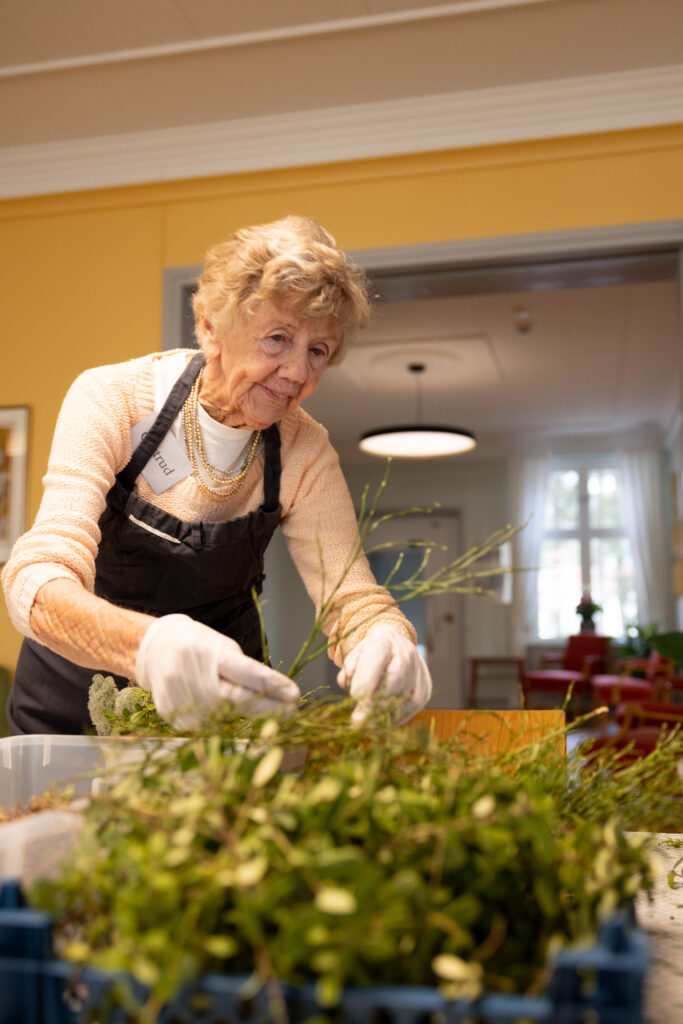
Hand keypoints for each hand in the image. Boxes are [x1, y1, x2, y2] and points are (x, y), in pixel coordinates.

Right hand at [135, 613, 299, 727]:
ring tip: (250, 706)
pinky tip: (216, 710)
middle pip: (239, 700)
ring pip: (223, 718)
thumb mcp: (222, 648)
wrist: (155, 649)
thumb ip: (242, 671)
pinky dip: (216, 721)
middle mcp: (196, 675)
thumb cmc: (198, 646)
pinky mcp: (171, 713)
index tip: (294, 694)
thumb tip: (272, 696)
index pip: (248, 673)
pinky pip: (203, 725)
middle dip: (269, 709)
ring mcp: (181, 696)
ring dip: (243, 716)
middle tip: (291, 713)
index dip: (273, 685)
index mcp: (212, 654)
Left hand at [337, 623, 431, 725]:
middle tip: (358, 721)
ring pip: (403, 699)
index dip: (364, 682)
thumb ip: (349, 670)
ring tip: (367, 725)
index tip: (354, 698)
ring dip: (383, 715)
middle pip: (392, 683)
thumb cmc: (370, 653)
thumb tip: (348, 684)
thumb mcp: (355, 656)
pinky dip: (395, 718)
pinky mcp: (425, 688)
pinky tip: (382, 722)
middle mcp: (406, 654)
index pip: (375, 661)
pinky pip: (412, 708)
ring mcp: (418, 671)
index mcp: (384, 640)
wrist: (395, 645)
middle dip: (373, 705)